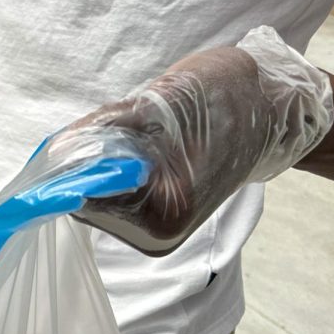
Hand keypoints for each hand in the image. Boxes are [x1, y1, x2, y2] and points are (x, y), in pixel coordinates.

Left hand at [60, 28, 333, 254]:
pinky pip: (112, 190)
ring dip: (104, 161)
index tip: (85, 131)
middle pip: (87, 197)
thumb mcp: (164, 102)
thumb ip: (108, 130)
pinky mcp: (154, 216)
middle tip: (121, 125)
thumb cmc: (227, 98)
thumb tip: (59, 150)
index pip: (86, 195)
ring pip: (97, 192)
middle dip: (91, 160)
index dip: (75, 161)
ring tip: (143, 134)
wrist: (275, 110)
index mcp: (163, 217)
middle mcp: (156, 235)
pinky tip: (143, 146)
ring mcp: (155, 230)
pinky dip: (115, 166)